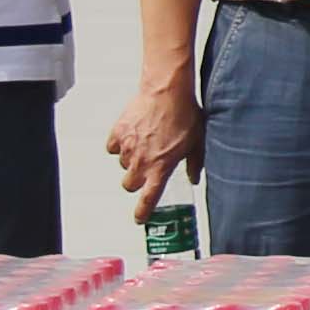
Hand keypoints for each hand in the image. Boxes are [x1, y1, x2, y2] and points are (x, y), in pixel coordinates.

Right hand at [103, 74, 200, 204]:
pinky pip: (112, 147)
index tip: (140, 218)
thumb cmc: (184, 115)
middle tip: (146, 169)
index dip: (142, 211)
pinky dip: (119, 144)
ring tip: (145, 143)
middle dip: (136, 182)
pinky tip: (132, 135)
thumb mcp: (197, 142)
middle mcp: (141, 162)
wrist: (167, 91)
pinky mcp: (118, 133)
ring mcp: (127, 148)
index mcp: (160, 168)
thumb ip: (195, 164)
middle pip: (129, 185)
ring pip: (122, 165)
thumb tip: (194, 178)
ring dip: (130, 160)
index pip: (148, 199)